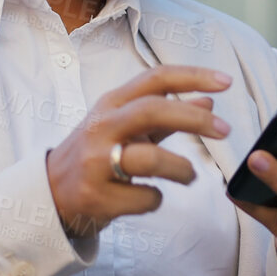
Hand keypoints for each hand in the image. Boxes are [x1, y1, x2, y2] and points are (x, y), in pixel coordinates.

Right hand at [45, 65, 233, 238]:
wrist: (51, 193)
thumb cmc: (97, 154)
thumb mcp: (126, 126)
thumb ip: (166, 114)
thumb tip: (209, 99)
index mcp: (111, 103)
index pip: (155, 78)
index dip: (193, 76)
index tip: (226, 82)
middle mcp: (101, 127)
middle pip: (152, 110)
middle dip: (194, 118)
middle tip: (225, 130)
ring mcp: (96, 162)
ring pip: (152, 159)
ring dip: (182, 169)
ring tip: (189, 176)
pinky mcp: (97, 196)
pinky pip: (146, 197)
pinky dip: (157, 199)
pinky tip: (147, 197)